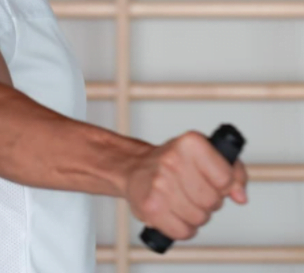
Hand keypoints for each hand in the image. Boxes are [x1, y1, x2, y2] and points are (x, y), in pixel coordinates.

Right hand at [123, 131, 247, 240]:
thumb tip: (240, 195)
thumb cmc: (172, 161)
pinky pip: (183, 232)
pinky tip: (174, 213)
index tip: (213, 181)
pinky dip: (182, 228)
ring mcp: (160, 184)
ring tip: (182, 201)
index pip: (226, 177)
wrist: (134, 168)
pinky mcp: (151, 207)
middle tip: (194, 190)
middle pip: (213, 201)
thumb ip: (232, 171)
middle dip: (208, 202)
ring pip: (199, 218)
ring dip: (195, 216)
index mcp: (190, 143)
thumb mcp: (203, 153)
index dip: (224, 186)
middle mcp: (173, 160)